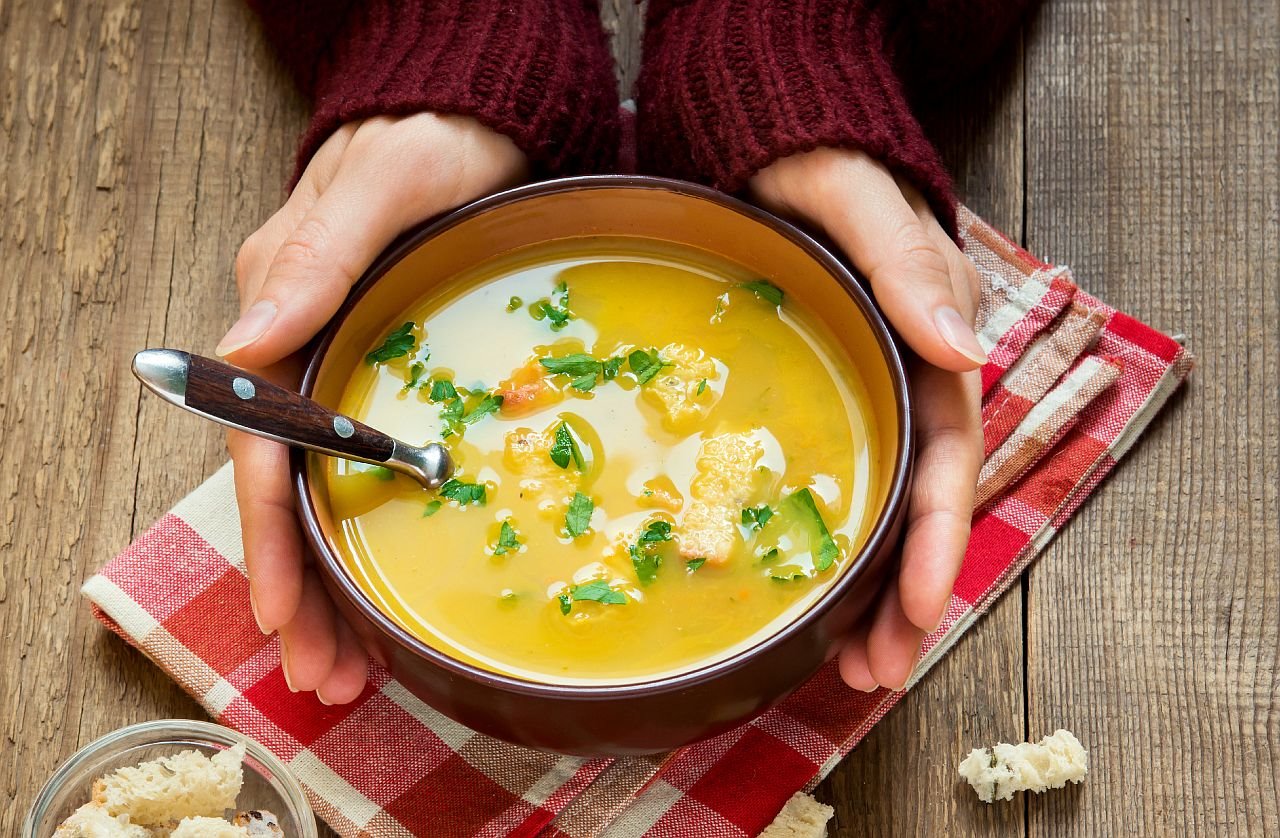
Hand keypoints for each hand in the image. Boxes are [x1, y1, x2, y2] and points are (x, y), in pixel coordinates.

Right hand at [218, 113, 526, 703]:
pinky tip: (387, 594)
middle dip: (304, 591)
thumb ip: (314, 261)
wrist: (472, 126)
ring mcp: (349, 369)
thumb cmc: (424, 145)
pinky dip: (377, 539)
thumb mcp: (377, 188)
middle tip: (325, 679)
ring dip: (336, 588)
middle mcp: (306, 352)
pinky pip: (373, 473)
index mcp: (286, 315)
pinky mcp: (392, 377)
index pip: (263, 447)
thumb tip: (243, 348)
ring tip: (351, 672)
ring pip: (330, 498)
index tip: (280, 613)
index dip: (273, 536)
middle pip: (293, 494)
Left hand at [751, 148, 983, 691]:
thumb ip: (909, 266)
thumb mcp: (860, 202)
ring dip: (869, 597)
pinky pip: (835, 491)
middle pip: (918, 509)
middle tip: (871, 676)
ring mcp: (865, 403)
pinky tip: (811, 605)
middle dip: (902, 598)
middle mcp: (906, 387)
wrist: (772, 156)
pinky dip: (830, 553)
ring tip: (845, 672)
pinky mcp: (824, 408)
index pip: (946, 459)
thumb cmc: (820, 170)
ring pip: (880, 516)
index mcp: (929, 348)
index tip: (913, 607)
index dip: (935, 538)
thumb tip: (968, 351)